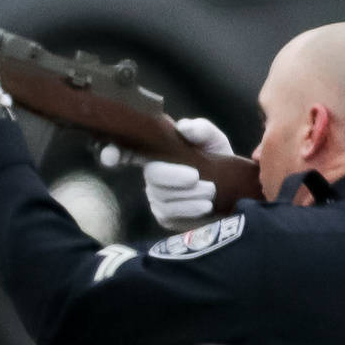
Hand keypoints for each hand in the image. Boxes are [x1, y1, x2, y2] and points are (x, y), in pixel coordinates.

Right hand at [104, 116, 235, 228]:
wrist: (234, 190)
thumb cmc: (218, 159)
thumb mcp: (213, 139)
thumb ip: (200, 129)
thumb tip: (184, 128)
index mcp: (157, 151)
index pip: (127, 149)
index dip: (113, 152)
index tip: (110, 156)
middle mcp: (152, 173)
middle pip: (152, 175)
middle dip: (174, 177)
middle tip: (197, 177)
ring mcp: (157, 196)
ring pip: (163, 196)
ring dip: (190, 195)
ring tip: (211, 191)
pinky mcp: (166, 216)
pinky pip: (170, 214)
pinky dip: (190, 209)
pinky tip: (205, 206)